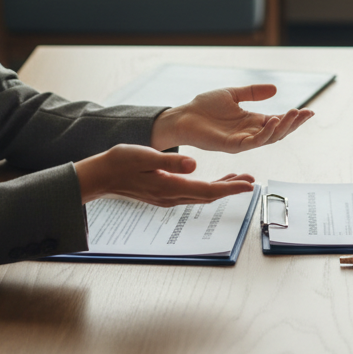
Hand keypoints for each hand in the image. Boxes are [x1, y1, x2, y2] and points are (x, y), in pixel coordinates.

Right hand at [75, 143, 254, 205]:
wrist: (101, 176)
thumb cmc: (121, 162)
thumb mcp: (146, 156)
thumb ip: (170, 161)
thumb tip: (194, 165)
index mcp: (169, 187)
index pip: (207, 190)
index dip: (231, 188)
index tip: (249, 185)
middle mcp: (171, 197)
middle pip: (209, 195)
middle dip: (231, 188)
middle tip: (251, 181)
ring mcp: (167, 198)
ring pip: (202, 195)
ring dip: (221, 188)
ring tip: (239, 179)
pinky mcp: (164, 194)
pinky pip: (193, 193)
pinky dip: (208, 188)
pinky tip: (213, 181)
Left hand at [150, 85, 313, 152]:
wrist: (183, 116)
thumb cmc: (204, 107)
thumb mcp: (233, 94)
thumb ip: (253, 92)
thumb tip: (275, 89)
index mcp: (251, 121)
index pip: (277, 121)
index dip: (293, 118)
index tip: (309, 112)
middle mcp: (249, 132)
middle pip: (278, 132)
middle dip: (294, 124)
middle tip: (306, 114)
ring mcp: (242, 140)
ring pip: (269, 138)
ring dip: (283, 127)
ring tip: (293, 114)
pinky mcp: (232, 145)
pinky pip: (253, 141)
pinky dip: (265, 132)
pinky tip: (273, 120)